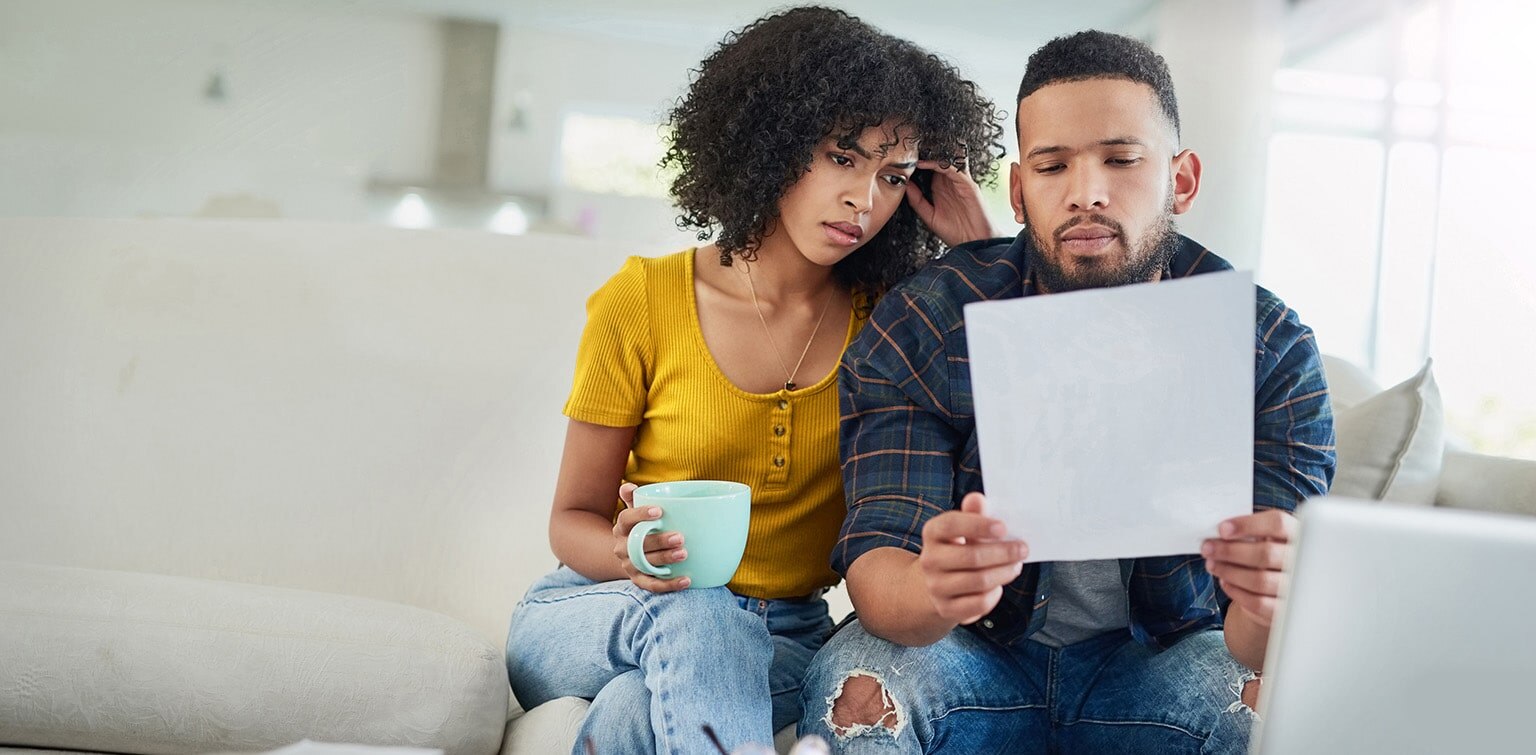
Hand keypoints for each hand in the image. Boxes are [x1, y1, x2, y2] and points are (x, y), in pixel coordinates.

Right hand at [613, 482, 690, 591]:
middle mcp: (622, 547)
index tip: (659, 512)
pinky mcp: (638, 580)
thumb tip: (629, 486)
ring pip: (646, 564)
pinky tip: (686, 580)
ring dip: (665, 560)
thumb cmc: (639, 527)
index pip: (626, 519)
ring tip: (684, 554)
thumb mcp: (634, 511)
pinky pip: (652, 585)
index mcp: (621, 528)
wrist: (627, 554)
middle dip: (659, 541)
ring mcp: (630, 565)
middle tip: (680, 537)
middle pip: (639, 545)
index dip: (640, 515)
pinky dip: (669, 584)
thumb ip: (633, 498)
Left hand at [905, 159, 995, 247]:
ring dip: (932, 156)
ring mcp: (959, 183)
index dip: (916, 164)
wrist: (974, 243)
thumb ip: (917, 201)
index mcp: (940, 190)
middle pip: (937, 163)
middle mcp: (949, 184)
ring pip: (946, 162)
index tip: (901, 159)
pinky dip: (940, 164)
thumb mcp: (929, 216)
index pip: (927, 171)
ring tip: (915, 151)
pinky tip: (926, 164)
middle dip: (923, 155)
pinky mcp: (968, 184)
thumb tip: (905, 185)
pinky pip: (954, 169)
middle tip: (907, 149)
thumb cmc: (955, 233)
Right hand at [917, 492, 1027, 624]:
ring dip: (1004, 572)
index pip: (952, 524)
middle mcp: (929, 560)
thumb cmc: (958, 549)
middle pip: (972, 556)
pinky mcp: (946, 608)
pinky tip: (999, 585)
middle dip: (1003, 553)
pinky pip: (979, 603)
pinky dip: (995, 594)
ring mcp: (936, 586)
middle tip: (1022, 549)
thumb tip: (977, 498)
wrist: (937, 584)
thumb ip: (973, 513)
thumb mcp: (963, 529)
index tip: (1003, 527)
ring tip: (1016, 565)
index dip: (978, 525)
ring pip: (979, 581)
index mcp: (932, 533)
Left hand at [1203, 509, 1296, 626]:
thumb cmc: (1267, 557)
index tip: (1222, 529)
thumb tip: (1217, 535)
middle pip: (1266, 553)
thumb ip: (1249, 533)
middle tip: (1208, 548)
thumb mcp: (1264, 538)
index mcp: (1297, 534)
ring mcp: (1296, 587)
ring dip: (1228, 571)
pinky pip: (1257, 602)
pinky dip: (1235, 591)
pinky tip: (1225, 581)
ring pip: (1259, 580)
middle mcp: (1302, 560)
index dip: (1248, 524)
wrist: (1280, 590)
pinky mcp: (1285, 610)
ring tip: (1212, 564)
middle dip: (1229, 551)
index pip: (1278, 523)